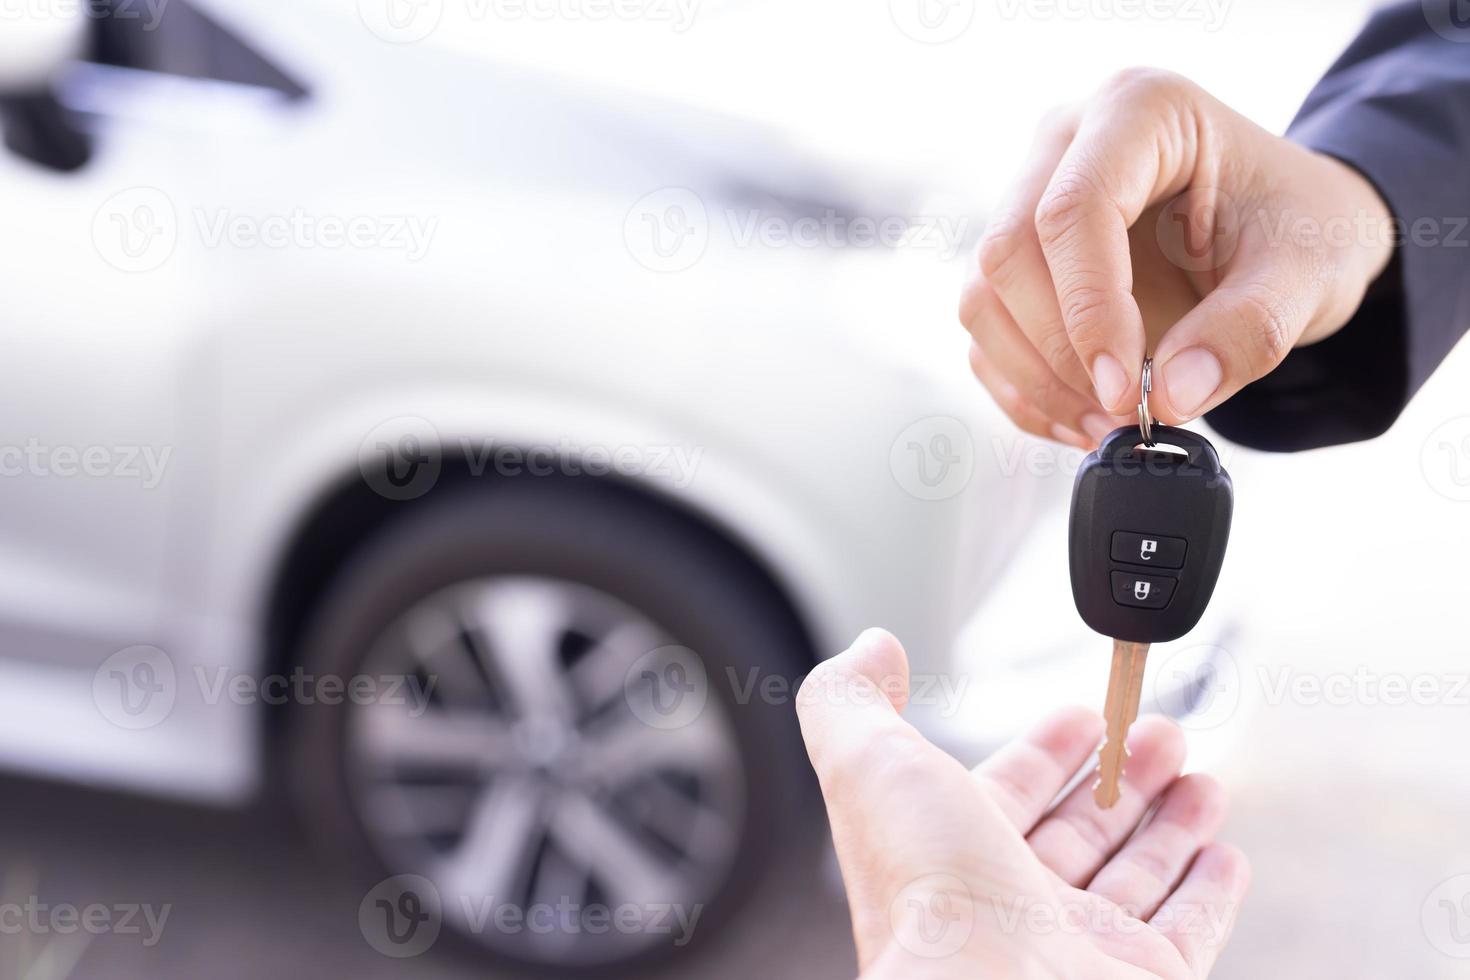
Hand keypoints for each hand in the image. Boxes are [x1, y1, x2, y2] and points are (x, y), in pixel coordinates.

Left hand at [797, 629, 1249, 978]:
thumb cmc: (928, 898)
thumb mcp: (869, 763)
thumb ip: (854, 699)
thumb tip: (871, 649)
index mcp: (951, 854)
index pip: (1006, 793)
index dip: (1045, 752)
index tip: (1083, 714)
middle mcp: (1014, 906)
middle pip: (1079, 830)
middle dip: (1121, 774)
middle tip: (1161, 731)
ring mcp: (1079, 948)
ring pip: (1136, 876)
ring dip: (1170, 822)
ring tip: (1201, 776)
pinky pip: (1186, 934)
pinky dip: (1209, 894)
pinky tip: (1224, 855)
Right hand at [958, 68, 1394, 447]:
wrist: (1288, 230)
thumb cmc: (1300, 225)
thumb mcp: (1309, 273)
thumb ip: (1248, 331)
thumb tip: (1171, 398)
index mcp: (1140, 111)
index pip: (1072, 210)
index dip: (1087, 309)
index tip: (1127, 391)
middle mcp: (1065, 144)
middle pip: (1008, 252)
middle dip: (1058, 350)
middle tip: (1124, 412)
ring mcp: (1030, 198)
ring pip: (984, 298)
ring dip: (1036, 379)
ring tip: (1110, 423)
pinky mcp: (1018, 261)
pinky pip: (989, 334)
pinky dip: (1026, 391)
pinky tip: (1084, 418)